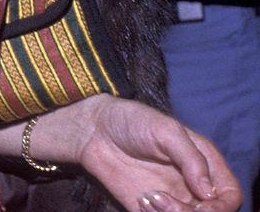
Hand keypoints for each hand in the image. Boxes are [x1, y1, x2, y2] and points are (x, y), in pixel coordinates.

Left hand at [78, 96, 241, 211]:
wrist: (95, 131)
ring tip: (150, 199)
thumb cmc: (132, 121)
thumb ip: (191, 158)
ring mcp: (174, 198)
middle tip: (166, 202)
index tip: (200, 203)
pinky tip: (142, 200)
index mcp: (204, 162)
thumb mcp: (165, 130)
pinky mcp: (153, 209)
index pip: (230, 195)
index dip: (221, 206)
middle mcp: (193, 184)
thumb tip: (209, 193)